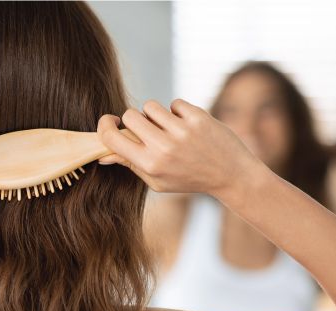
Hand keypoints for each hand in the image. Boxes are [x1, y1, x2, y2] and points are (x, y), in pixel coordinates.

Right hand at [97, 99, 264, 197]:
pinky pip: (174, 103)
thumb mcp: (157, 181)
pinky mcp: (198, 118)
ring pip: (150, 106)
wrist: (232, 175)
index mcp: (150, 165)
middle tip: (145, 128)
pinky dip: (177, 111)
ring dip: (155, 114)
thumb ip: (131, 165)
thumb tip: (103, 154)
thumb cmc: (190, 180)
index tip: (111, 123)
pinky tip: (186, 124)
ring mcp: (182, 131)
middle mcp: (164, 148)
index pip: (112, 138)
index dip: (105, 126)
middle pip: (130, 115)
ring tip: (167, 127)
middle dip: (133, 119)